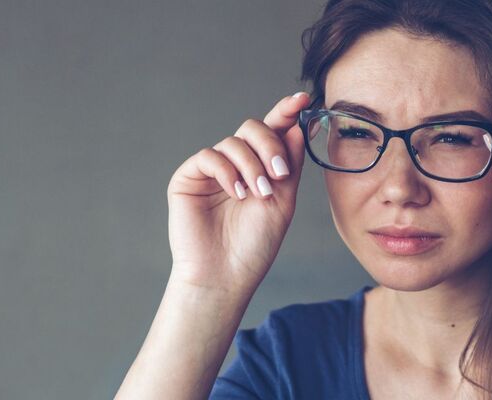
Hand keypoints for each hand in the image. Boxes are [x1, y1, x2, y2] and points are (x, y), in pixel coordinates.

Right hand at [165, 92, 309, 290]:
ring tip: (259, 194)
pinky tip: (238, 193)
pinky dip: (228, 171)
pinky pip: (210, 156)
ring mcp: (212, 170)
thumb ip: (290, 163)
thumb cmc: (255, 244)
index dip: (286, 112)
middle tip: (280, 173)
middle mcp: (236, 164)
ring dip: (252, 165)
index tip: (303, 100)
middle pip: (253, 128)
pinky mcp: (189, 178)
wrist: (227, 274)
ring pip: (233, 142)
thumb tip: (299, 126)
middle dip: (270, 144)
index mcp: (260, 167)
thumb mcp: (284, 201)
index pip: (273, 132)